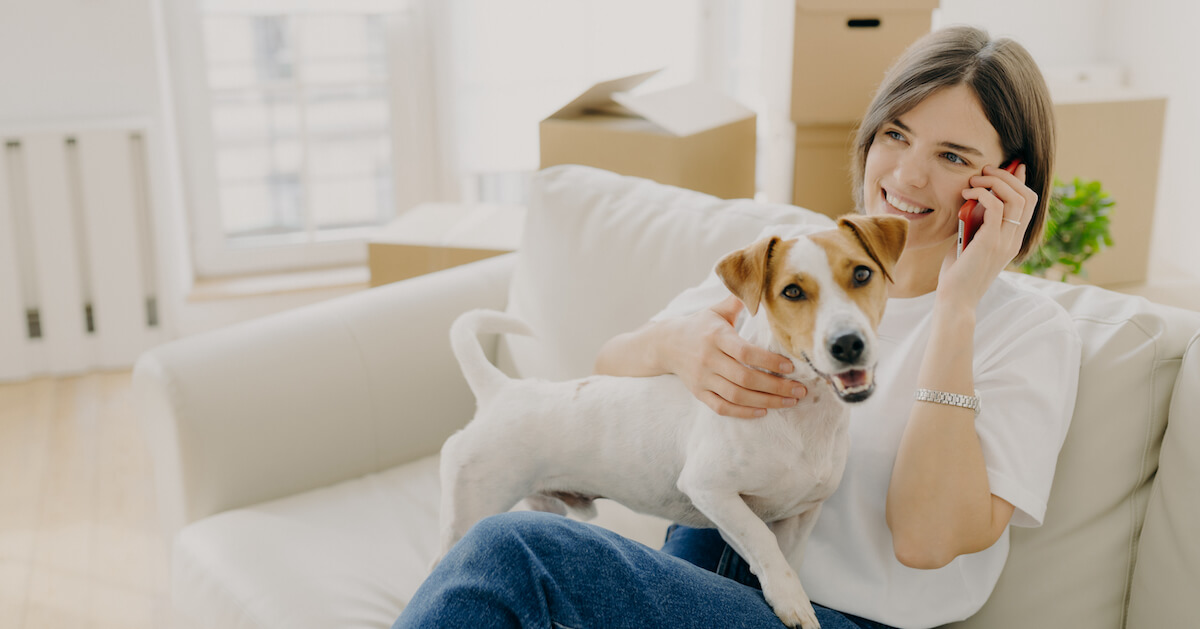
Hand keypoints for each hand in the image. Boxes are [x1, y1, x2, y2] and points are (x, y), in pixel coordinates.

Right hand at [661, 295, 805, 418]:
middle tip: (800, 390)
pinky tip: (764, 411)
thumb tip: (760, 283)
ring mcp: (703, 378)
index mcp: (716, 336)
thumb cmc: (700, 326)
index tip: (790, 367)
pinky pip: (722, 407)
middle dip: (776, 387)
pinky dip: (743, 412)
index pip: (745, 352)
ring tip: (789, 402)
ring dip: (766, 401)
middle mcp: (708, 359)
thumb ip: (738, 301)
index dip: (769, 361)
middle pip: (745, 378)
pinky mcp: (699, 393)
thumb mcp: (717, 310)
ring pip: (737, 396)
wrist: (666, 344)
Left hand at [939, 163, 1038, 307]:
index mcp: (1013, 239)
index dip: (1022, 181)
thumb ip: (979, 223)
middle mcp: (1014, 239)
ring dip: (995, 182)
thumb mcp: (972, 242)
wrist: (956, 299)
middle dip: (1008, 176)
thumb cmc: (959, 271)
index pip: (1029, 204)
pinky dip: (983, 194)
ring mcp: (1005, 241)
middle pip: (1027, 196)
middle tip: (985, 170)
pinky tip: (968, 193)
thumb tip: (975, 200)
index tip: (1011, 166)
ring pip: (1015, 198)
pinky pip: (997, 208)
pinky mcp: (991, 242)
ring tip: (976, 179)